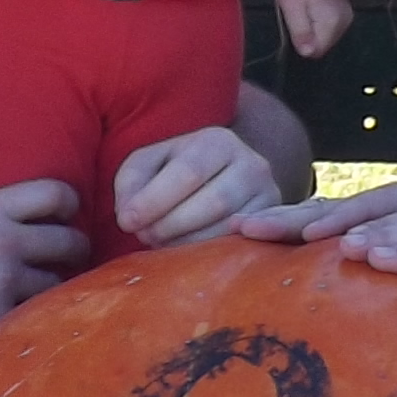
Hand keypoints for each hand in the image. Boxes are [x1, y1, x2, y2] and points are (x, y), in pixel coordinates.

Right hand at [0, 179, 87, 345]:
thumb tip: (26, 226)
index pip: (55, 193)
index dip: (69, 204)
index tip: (67, 214)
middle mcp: (7, 240)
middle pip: (70, 240)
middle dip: (76, 249)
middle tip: (72, 256)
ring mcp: (5, 280)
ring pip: (58, 283)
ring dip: (56, 287)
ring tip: (46, 290)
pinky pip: (34, 314)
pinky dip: (31, 315)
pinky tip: (23, 316)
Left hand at [112, 126, 279, 249]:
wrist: (222, 179)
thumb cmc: (175, 172)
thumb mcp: (148, 165)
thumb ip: (131, 183)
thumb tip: (129, 215)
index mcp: (218, 141)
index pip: (187, 172)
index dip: (153, 201)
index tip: (126, 222)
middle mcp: (252, 164)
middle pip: (211, 203)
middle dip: (170, 225)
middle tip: (144, 235)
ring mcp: (268, 196)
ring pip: (226, 228)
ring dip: (185, 243)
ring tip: (161, 241)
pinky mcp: (270, 225)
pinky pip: (238, 246)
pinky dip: (206, 254)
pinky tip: (185, 252)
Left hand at [275, 0, 352, 60]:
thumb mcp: (292, 8)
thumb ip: (301, 33)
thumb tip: (307, 53)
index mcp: (333, 24)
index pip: (316, 51)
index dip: (302, 42)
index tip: (294, 25)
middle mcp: (344, 21)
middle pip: (322, 43)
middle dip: (308, 33)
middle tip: (298, 12)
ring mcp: (346, 13)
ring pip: (325, 34)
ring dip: (312, 25)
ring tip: (304, 5)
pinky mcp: (344, 7)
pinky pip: (329, 23)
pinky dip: (318, 17)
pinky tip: (311, 3)